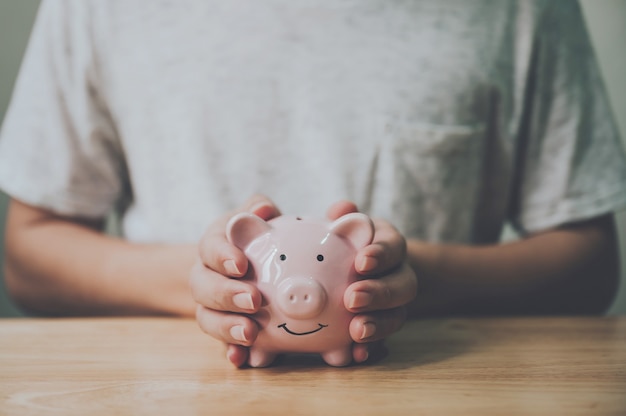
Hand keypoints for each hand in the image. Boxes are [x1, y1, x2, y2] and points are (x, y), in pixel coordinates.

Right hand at [190, 194, 280, 366]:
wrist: (240, 266)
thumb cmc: (253, 237)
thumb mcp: (254, 217)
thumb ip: (259, 208)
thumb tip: (263, 210)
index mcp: (214, 246)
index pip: (210, 247)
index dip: (222, 256)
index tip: (241, 264)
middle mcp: (205, 276)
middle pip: (203, 287)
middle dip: (226, 295)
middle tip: (254, 300)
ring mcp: (210, 306)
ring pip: (207, 318)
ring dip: (226, 327)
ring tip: (251, 334)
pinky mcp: (222, 329)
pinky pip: (220, 344)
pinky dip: (229, 352)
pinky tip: (241, 360)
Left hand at [328, 201, 417, 362]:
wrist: (358, 269)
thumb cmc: (344, 241)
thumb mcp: (343, 224)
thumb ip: (341, 216)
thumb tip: (342, 209)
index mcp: (389, 245)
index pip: (393, 246)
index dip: (382, 254)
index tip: (362, 261)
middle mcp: (398, 274)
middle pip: (402, 285)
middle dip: (380, 293)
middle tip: (352, 298)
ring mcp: (395, 304)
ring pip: (397, 315)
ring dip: (379, 325)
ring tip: (356, 332)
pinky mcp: (384, 326)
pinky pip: (385, 341)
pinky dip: (373, 349)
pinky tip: (357, 355)